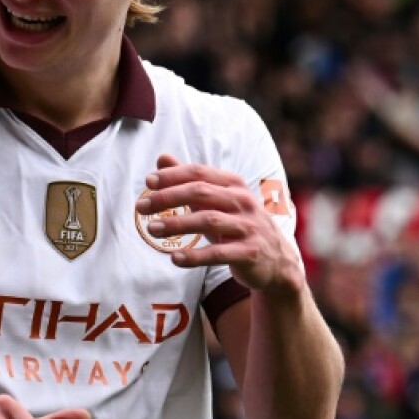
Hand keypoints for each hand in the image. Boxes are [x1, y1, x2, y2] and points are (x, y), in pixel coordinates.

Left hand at [134, 154, 303, 294]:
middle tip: (141, 206)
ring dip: (177, 224)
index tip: (148, 182)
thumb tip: (161, 157)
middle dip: (168, 198)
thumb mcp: (215, 201)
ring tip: (151, 229)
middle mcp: (243, 201)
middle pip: (201, 193)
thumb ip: (189, 180)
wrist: (277, 260)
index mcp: (233, 184)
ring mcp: (249, 226)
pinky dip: (195, 256)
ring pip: (208, 221)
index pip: (199, 173)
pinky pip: (219, 253)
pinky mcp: (251, 252)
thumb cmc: (237, 225)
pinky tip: (174, 258)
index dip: (173, 175)